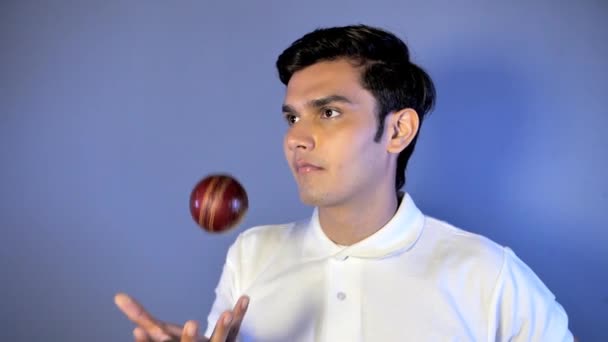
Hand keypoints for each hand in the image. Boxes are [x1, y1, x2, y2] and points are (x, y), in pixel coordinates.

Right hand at [114, 292, 249, 341]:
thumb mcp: (160, 332)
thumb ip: (140, 314)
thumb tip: (118, 296)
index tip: (138, 330)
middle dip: (189, 339)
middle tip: (191, 323)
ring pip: (219, 341)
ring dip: (222, 329)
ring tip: (226, 314)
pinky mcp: (230, 341)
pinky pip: (237, 328)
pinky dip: (240, 314)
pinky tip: (244, 298)